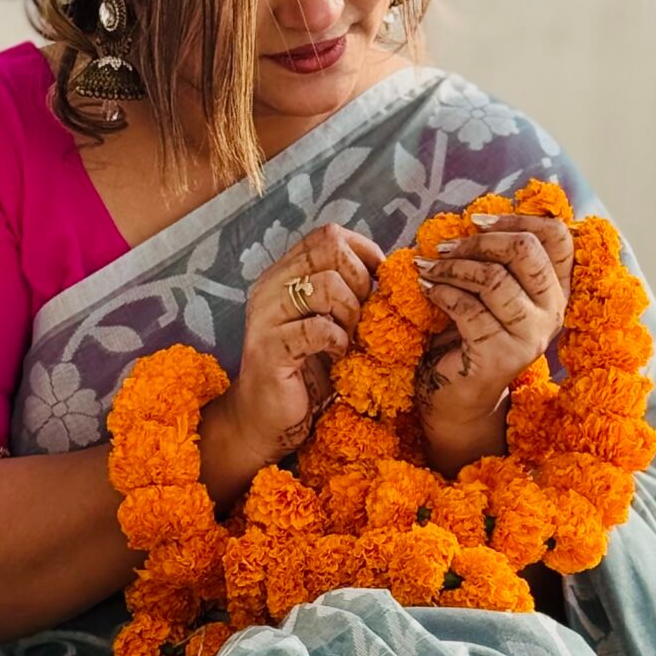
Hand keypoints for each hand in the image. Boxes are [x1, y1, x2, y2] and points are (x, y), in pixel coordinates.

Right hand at [226, 222, 384, 469]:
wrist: (267, 419)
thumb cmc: (307, 371)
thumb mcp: (329, 321)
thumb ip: (347, 291)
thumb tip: (389, 270)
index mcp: (284, 274)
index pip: (327, 235)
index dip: (363, 252)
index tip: (377, 284)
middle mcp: (270, 286)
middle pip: (330, 250)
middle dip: (360, 283)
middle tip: (360, 318)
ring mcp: (266, 316)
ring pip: (327, 286)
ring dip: (351, 314)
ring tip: (348, 338)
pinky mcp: (270, 349)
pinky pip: (317, 328)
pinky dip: (338, 341)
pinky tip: (336, 356)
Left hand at [415, 211, 572, 468]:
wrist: (457, 397)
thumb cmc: (470, 336)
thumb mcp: (490, 291)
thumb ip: (496, 259)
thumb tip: (476, 216)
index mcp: (556, 289)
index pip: (558, 236)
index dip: (518, 219)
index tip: (476, 222)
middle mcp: (552, 312)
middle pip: (526, 250)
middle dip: (479, 241)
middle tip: (444, 247)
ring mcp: (530, 336)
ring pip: (494, 279)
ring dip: (452, 267)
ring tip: (427, 268)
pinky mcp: (501, 355)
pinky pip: (469, 309)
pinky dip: (441, 293)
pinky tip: (426, 290)